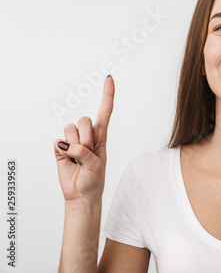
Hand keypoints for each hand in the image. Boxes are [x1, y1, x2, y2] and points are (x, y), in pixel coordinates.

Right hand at [54, 75, 114, 203]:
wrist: (81, 195)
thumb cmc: (94, 179)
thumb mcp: (97, 165)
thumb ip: (86, 152)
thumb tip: (68, 144)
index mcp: (101, 136)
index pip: (105, 111)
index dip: (107, 94)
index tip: (109, 78)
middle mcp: (87, 135)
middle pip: (84, 120)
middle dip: (86, 138)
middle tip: (88, 153)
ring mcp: (73, 140)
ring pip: (70, 129)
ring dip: (75, 146)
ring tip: (78, 159)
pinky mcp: (60, 148)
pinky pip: (58, 141)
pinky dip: (62, 152)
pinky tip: (68, 160)